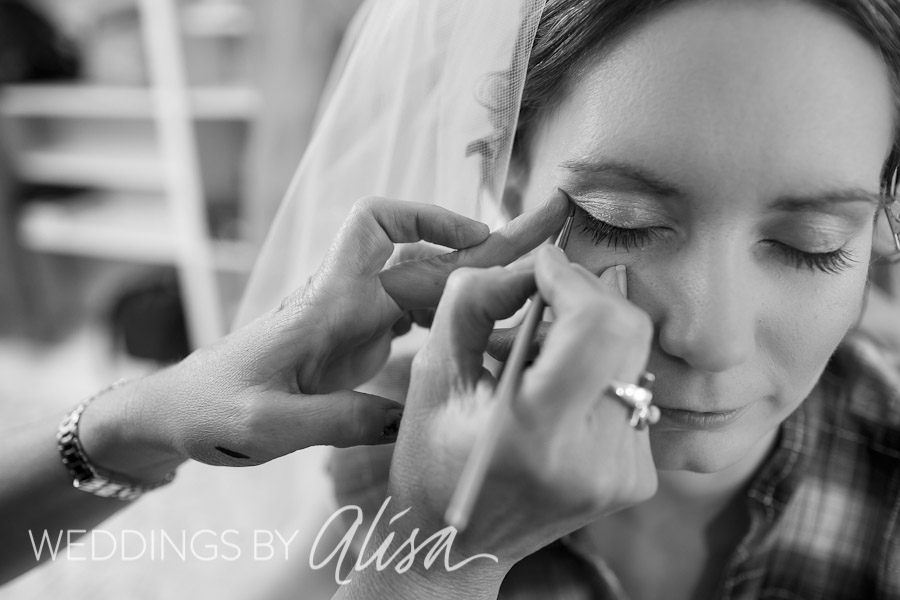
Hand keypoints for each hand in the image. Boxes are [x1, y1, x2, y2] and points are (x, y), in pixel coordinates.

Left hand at [86, 194, 568, 474]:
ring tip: (522, 293)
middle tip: (539, 245)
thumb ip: (342, 420)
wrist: (179, 411)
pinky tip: (473, 335)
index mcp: (327, 306)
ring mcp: (349, 319)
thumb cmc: (215, 411)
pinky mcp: (350, 341)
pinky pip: (408, 315)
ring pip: (419, 281)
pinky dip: (444, 315)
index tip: (479, 238)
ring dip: (466, 281)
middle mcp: (344, 300)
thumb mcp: (272, 427)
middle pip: (419, 252)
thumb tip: (411, 418)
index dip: (432, 220)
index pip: (383, 235)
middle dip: (476, 243)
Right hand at [386, 247, 657, 568]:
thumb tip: (532, 263)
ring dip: (591, 333)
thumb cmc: (431, 459)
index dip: (571, 278)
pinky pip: (632, 391)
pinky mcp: (638, 477)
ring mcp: (624, 472)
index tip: (538, 268)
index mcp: (536, 433)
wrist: (458, 544)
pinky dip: (597, 371)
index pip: (597, 323)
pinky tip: (557, 389)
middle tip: (541, 299)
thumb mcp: (432, 372)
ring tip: (539, 353)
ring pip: (633, 357)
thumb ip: (474, 300)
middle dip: (586, 296)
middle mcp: (594, 457)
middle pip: (628, 331)